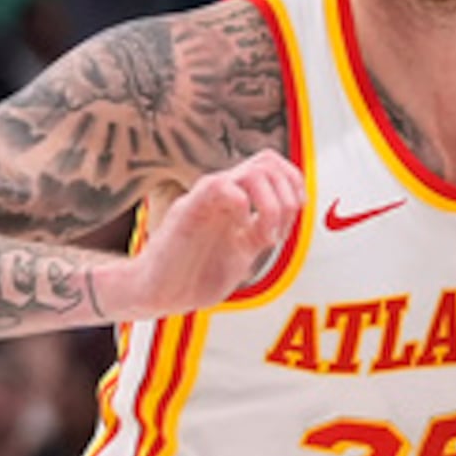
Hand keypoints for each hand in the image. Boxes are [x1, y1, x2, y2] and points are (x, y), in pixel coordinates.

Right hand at [110, 152, 302, 322]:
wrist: (160, 294)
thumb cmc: (195, 275)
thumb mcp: (243, 251)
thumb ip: (262, 230)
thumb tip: (289, 217)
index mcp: (236, 199)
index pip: (272, 165)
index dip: (294, 184)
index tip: (294, 218)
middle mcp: (222, 193)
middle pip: (268, 161)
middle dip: (288, 196)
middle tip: (279, 232)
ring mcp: (205, 199)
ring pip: (252, 172)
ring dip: (272, 205)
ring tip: (265, 237)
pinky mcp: (187, 211)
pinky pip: (221, 187)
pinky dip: (243, 207)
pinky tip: (241, 232)